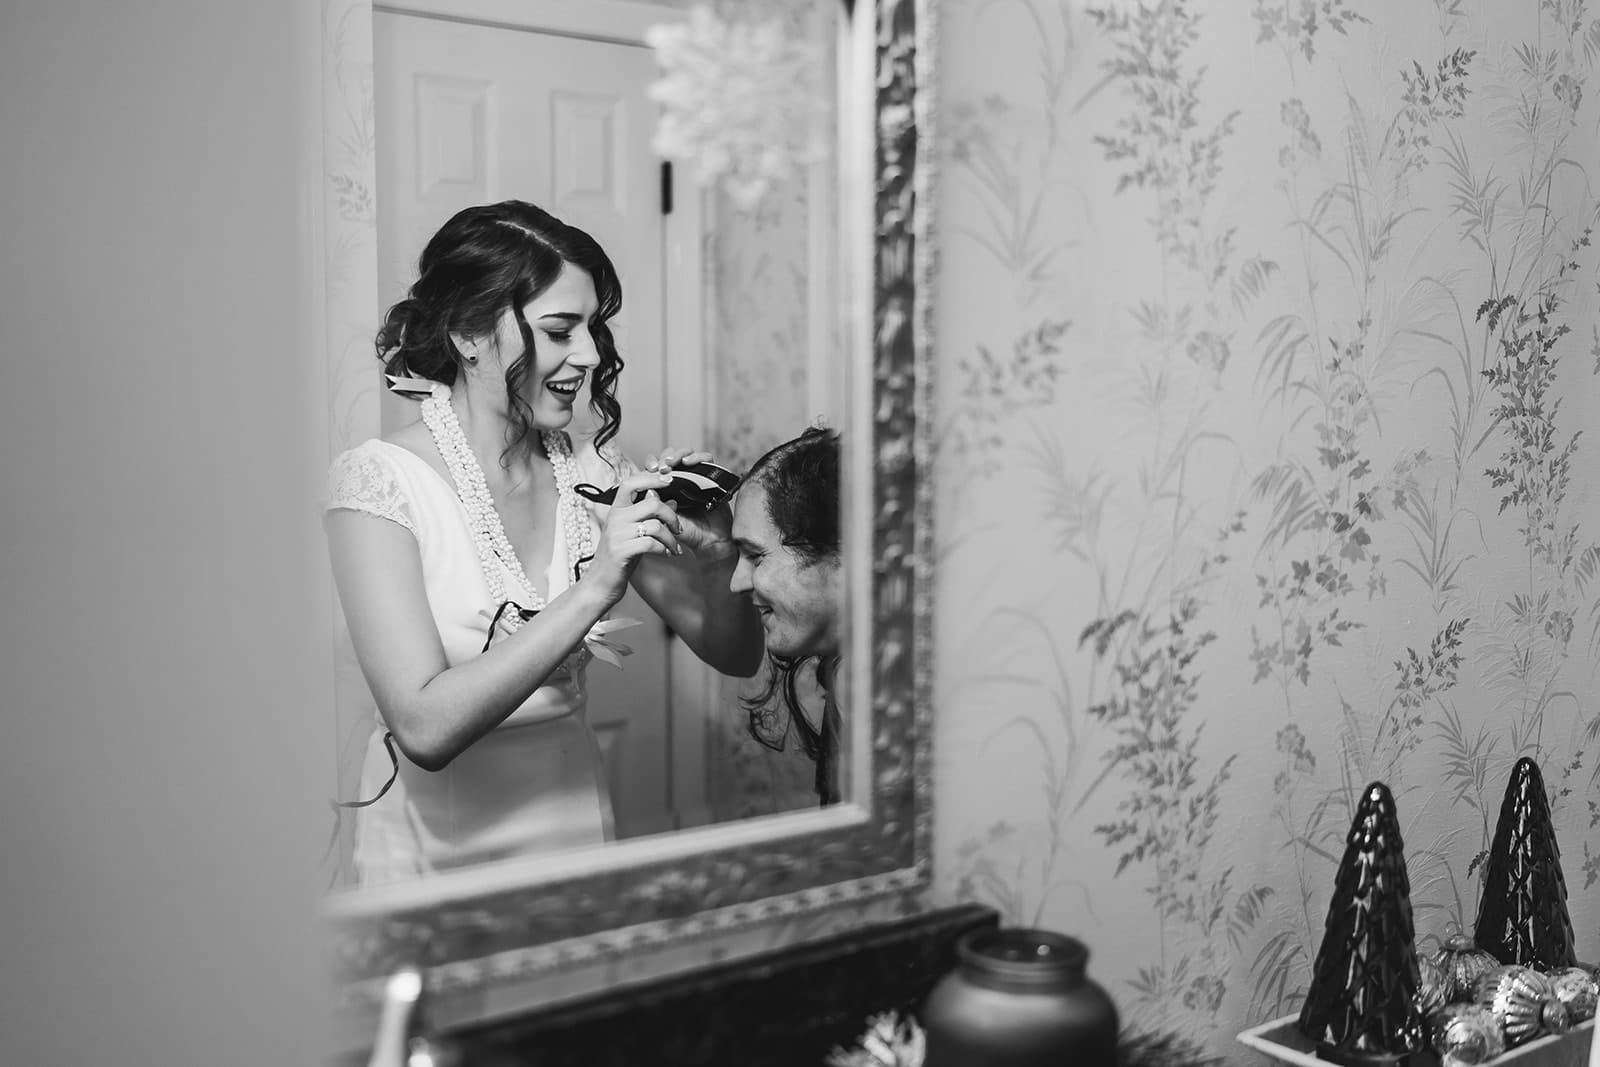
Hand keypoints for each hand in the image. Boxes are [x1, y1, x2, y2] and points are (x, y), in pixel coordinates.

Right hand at [583, 470, 682, 604]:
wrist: (600, 583)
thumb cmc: (618, 558)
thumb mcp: (634, 533)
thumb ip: (650, 517)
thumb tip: (672, 502)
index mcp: (617, 510)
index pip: (630, 483)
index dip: (651, 478)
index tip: (668, 480)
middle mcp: (615, 518)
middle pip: (652, 503)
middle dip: (671, 516)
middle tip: (678, 529)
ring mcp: (617, 534)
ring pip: (655, 525)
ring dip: (671, 538)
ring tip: (674, 548)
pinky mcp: (621, 551)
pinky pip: (651, 543)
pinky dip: (664, 549)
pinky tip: (666, 554)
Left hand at [643, 447, 735, 559]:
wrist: (710, 540)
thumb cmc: (687, 532)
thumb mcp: (666, 520)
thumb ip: (657, 507)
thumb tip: (648, 490)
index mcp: (665, 487)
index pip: (655, 468)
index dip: (651, 464)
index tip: (650, 469)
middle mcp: (680, 479)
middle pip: (669, 457)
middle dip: (664, 458)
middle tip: (661, 466)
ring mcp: (696, 476)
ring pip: (686, 454)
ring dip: (678, 454)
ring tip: (672, 462)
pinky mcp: (711, 476)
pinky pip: (706, 459)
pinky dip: (698, 457)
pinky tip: (689, 462)